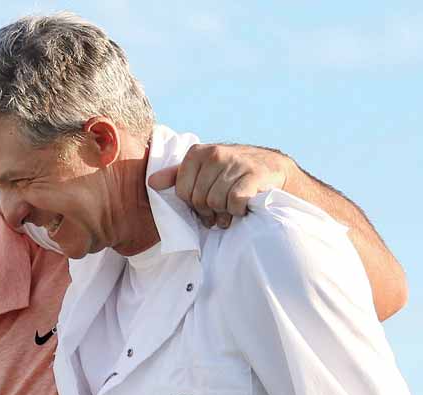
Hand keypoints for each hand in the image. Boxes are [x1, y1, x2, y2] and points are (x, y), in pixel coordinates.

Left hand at [148, 144, 297, 229]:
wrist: (270, 167)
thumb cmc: (232, 171)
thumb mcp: (203, 168)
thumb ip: (177, 175)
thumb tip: (152, 183)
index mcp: (198, 152)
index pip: (184, 192)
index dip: (193, 205)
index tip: (204, 205)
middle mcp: (215, 154)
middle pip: (200, 199)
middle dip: (210, 211)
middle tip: (219, 212)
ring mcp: (235, 164)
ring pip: (217, 203)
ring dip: (225, 213)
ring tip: (230, 211)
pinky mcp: (252, 176)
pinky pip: (235, 203)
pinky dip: (238, 211)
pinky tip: (242, 208)